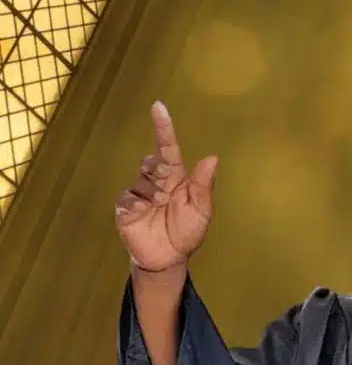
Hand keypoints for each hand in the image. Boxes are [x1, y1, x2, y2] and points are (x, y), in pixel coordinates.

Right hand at [115, 102, 217, 273]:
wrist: (169, 258)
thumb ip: (204, 185)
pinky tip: (143, 213)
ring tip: (161, 206)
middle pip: (152, 161)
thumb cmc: (187, 231)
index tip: (158, 106)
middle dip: (160, 170)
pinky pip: (127, 197)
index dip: (163, 127)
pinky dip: (137, 203)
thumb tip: (212, 157)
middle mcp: (156, 182)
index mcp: (176, 178)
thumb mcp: (201, 209)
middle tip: (168, 188)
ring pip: (141, 179)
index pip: (168, 148)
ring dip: (152, 192)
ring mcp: (138, 193)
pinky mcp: (125, 207)